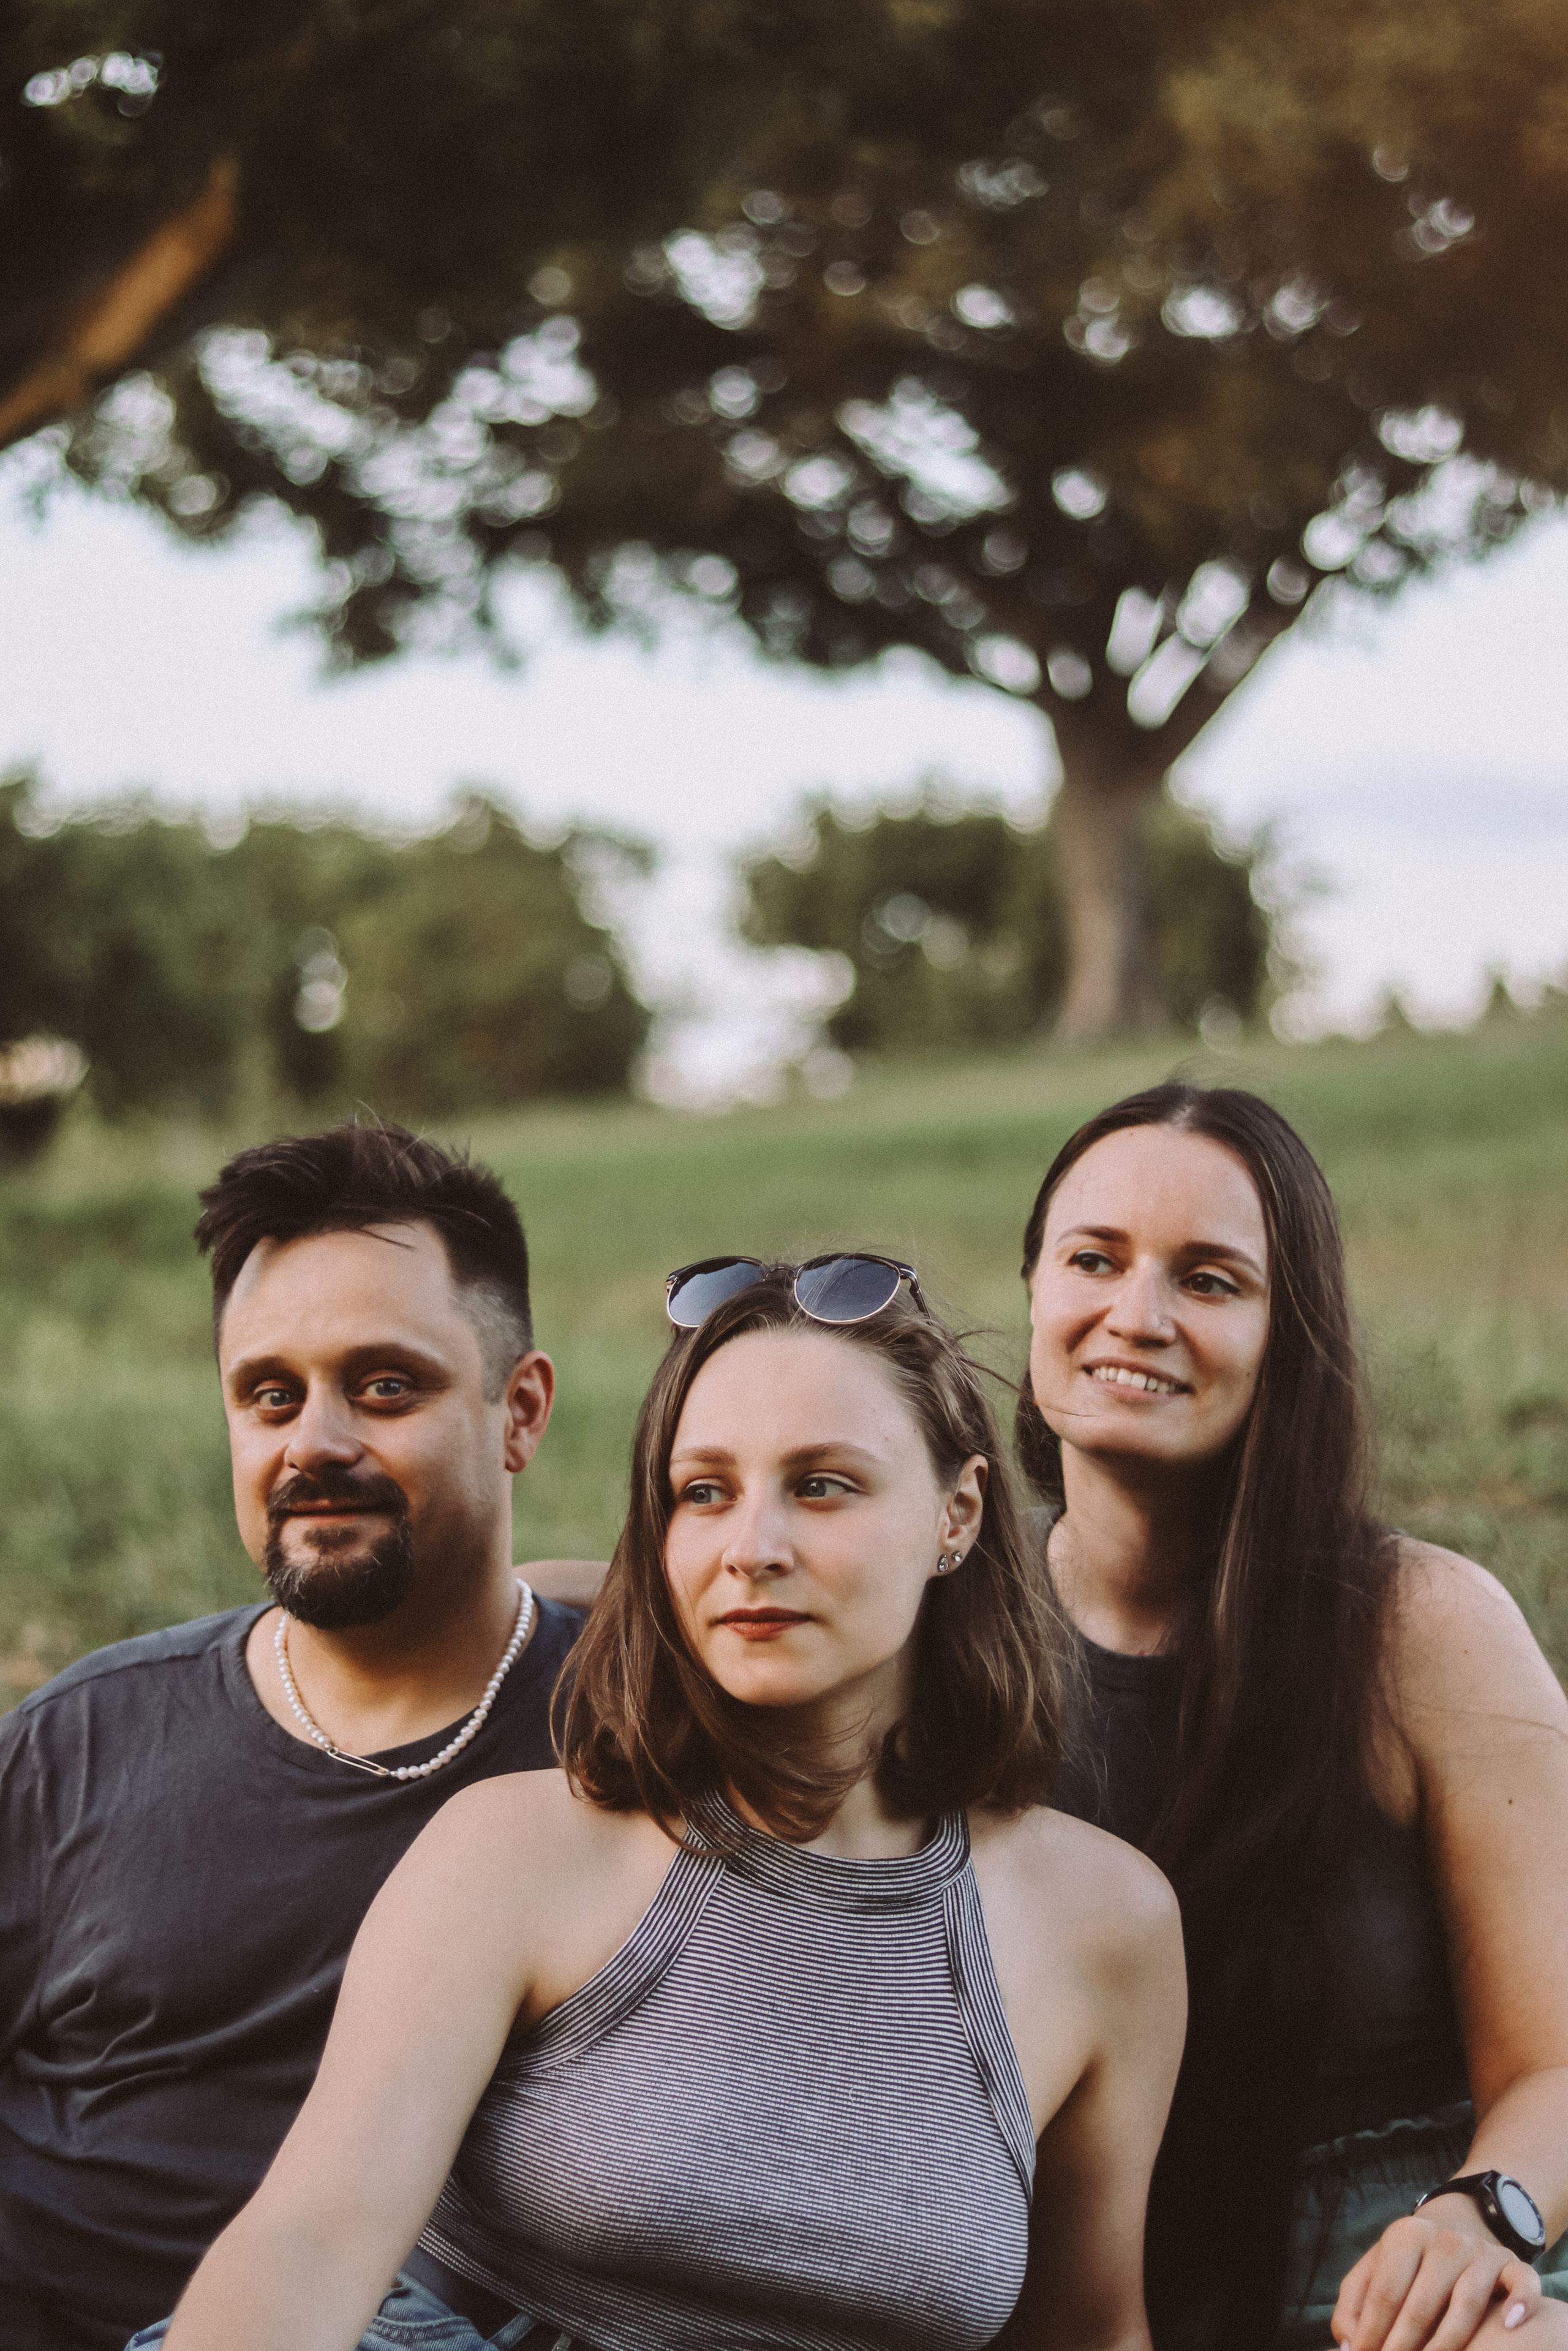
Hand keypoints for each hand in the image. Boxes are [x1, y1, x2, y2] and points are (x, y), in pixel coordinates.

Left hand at [1334, 2197, 1540, 2349]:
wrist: (1454, 2229)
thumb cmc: (1406, 2264)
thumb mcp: (1374, 2271)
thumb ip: (1354, 2305)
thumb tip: (1348, 2346)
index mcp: (1404, 2236)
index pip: (1385, 2294)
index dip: (1372, 2333)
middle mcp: (1444, 2239)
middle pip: (1422, 2305)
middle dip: (1404, 2347)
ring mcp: (1480, 2252)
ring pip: (1467, 2304)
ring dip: (1447, 2345)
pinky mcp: (1510, 2264)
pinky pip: (1523, 2282)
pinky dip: (1521, 2302)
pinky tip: (1510, 2326)